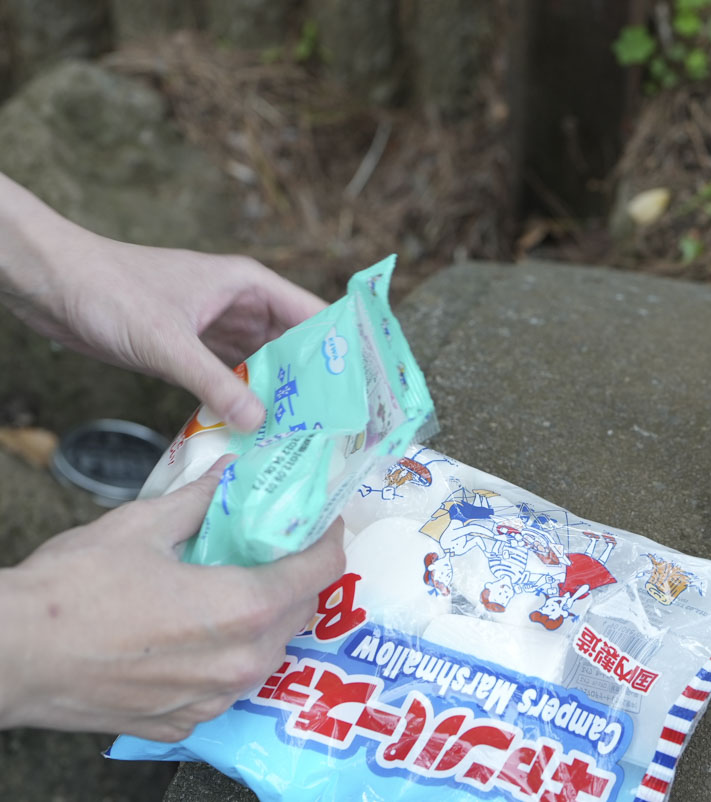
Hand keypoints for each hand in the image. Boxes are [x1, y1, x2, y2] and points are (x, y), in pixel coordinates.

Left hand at [0, 174, 325, 430]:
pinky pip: (229, 379)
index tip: (363, 384)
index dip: (340, 346)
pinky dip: (241, 400)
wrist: (49, 283)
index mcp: (247, 285)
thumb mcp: (167, 341)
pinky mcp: (189, 350)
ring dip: (276, 394)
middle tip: (336, 421)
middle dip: (312, 380)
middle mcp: (239, 306)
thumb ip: (216, 382)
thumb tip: (261, 422)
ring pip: (261, 365)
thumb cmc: (108, 291)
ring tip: (302, 432)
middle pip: (292, 345)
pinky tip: (253, 429)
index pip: (312, 314)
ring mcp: (214, 329)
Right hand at [0, 460, 345, 740]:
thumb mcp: (142, 526)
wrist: (9, 656)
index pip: (319, 573)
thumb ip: (200, 501)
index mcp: (242, 607)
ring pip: (266, 653)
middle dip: (297, 578)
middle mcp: (239, 662)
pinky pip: (226, 685)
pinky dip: (225, 656)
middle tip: (279, 548)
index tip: (324, 523)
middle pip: (299, 613)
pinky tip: (199, 631)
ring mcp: (211, 699)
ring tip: (238, 586)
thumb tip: (228, 471)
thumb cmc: (71, 591)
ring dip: (264, 618)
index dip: (329, 541)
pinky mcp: (181, 722)